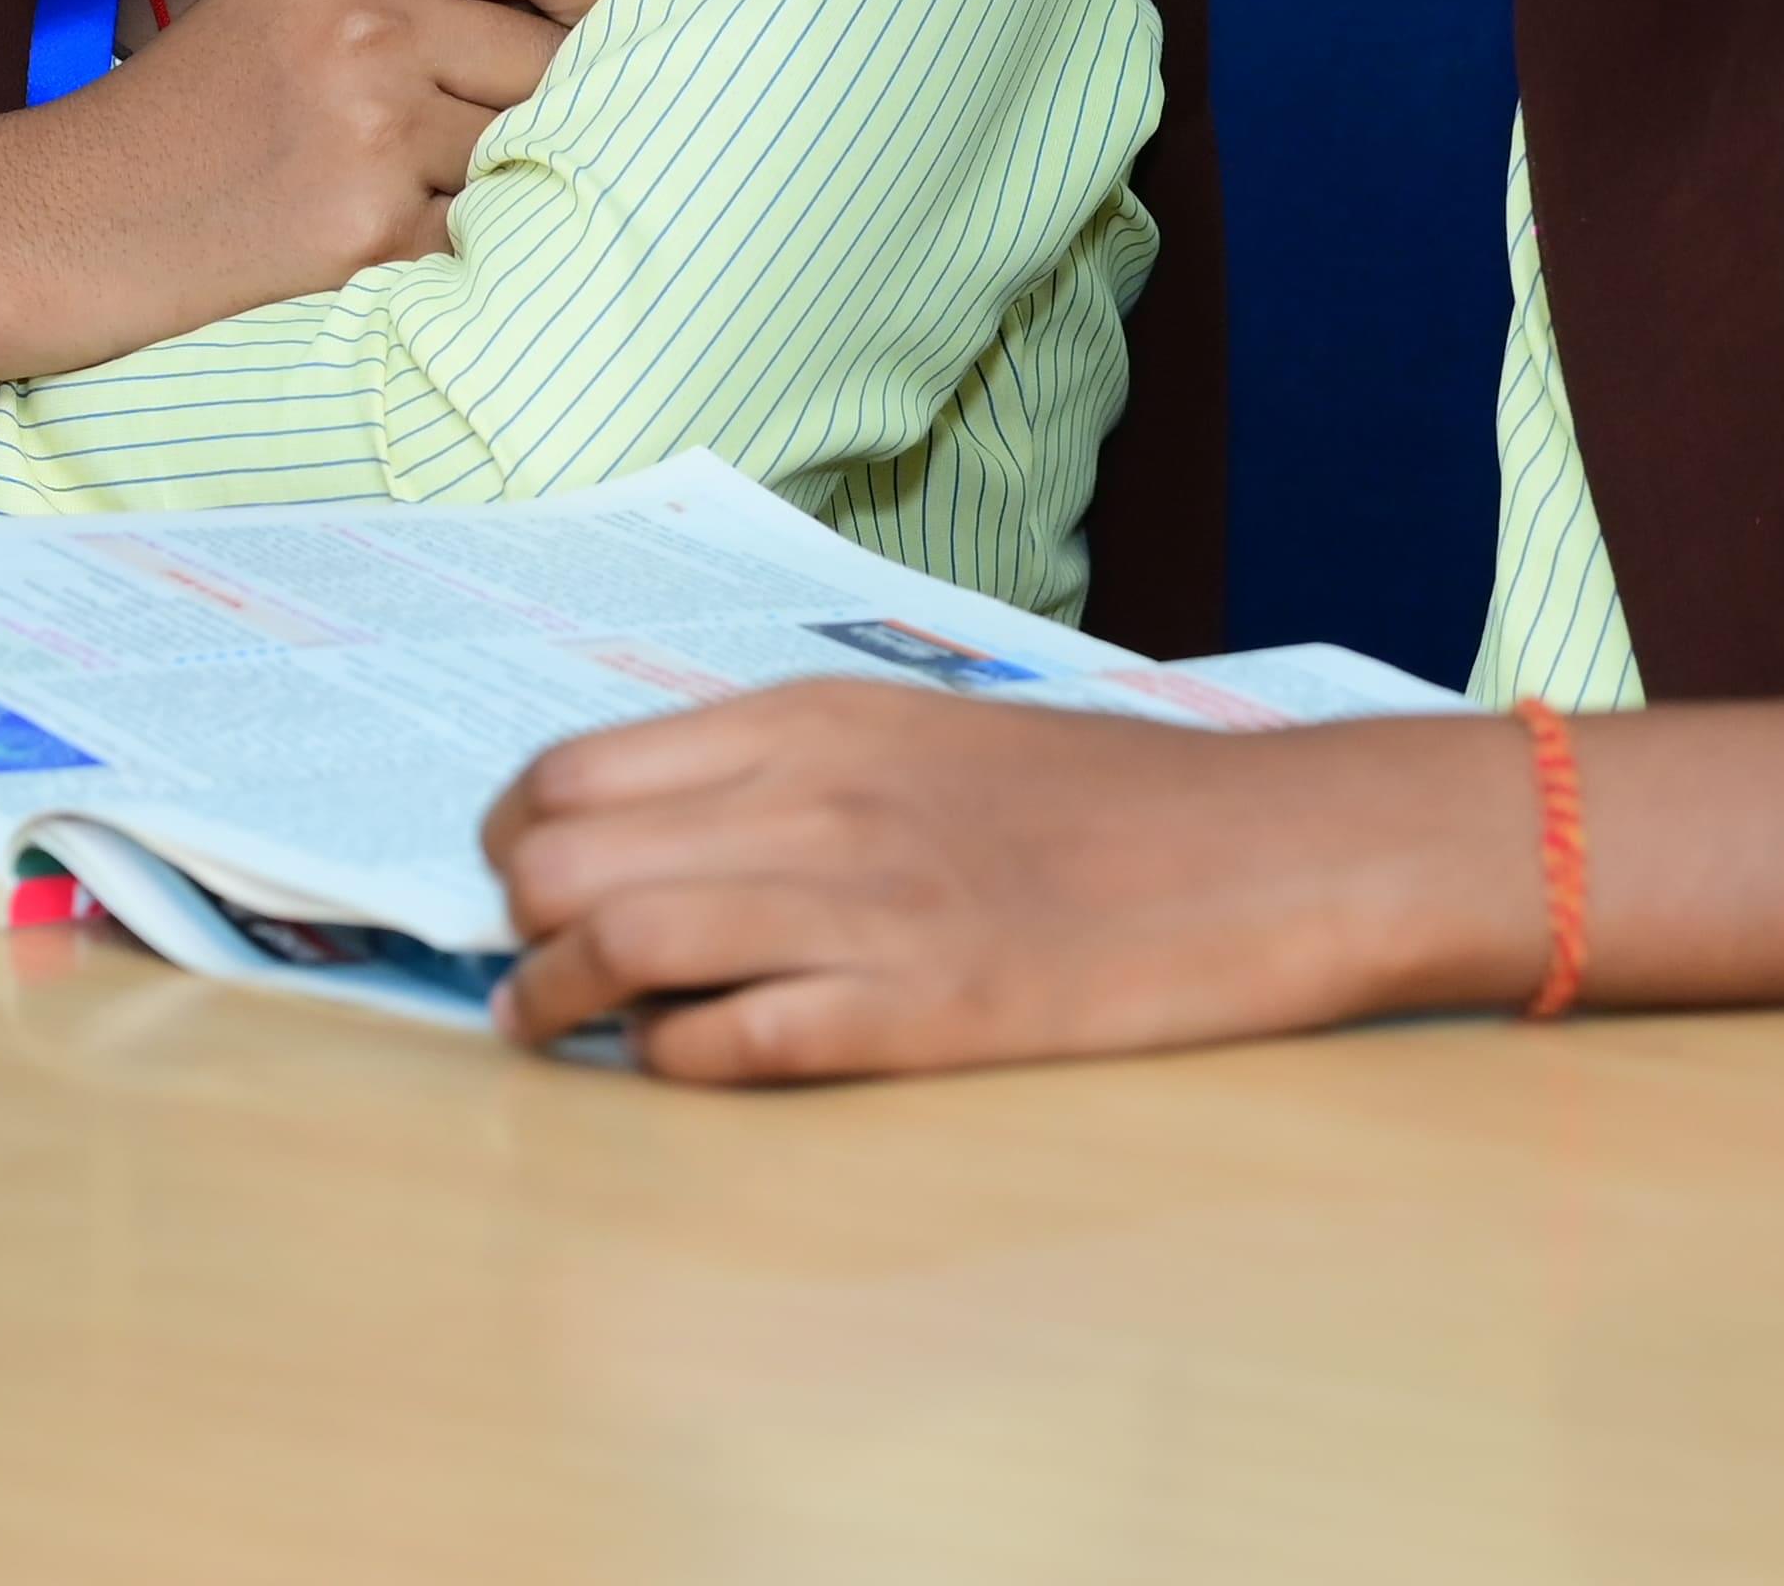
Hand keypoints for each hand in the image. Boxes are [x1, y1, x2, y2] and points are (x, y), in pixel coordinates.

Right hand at [0, 0, 612, 382]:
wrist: (58, 223)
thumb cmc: (186, 119)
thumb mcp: (289, 0)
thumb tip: (578, 23)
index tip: (605, 29)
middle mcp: (366, 22)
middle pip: (548, 61)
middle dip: (542, 111)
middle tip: (482, 148)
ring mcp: (371, 126)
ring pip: (524, 154)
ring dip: (494, 190)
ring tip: (409, 202)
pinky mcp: (367, 228)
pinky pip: (476, 240)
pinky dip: (452, 257)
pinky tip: (383, 253)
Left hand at [479, 682, 1547, 1082]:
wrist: (1271, 849)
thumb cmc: (1101, 802)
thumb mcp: (924, 734)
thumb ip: (792, 770)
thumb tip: (651, 831)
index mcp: (813, 719)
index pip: (570, 769)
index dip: (513, 839)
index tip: (519, 884)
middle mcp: (816, 798)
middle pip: (565, 856)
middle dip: (515, 924)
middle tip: (528, 966)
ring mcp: (865, 906)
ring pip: (619, 944)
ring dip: (556, 1003)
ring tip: (552, 1032)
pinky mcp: (920, 1012)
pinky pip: (732, 1042)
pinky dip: (673, 1062)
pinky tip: (683, 1064)